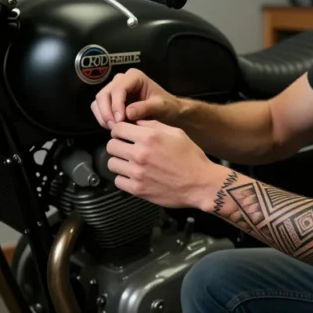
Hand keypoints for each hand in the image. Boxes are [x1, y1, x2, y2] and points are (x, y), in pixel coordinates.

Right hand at [91, 68, 181, 128]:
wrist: (169, 111)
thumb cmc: (167, 106)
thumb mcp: (160, 106)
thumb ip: (145, 108)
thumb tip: (127, 113)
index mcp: (134, 76)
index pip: (118, 89)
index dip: (116, 105)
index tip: (120, 120)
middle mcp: (121, 80)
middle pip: (104, 94)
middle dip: (107, 112)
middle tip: (115, 127)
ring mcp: (114, 90)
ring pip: (98, 101)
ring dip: (103, 116)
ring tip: (114, 129)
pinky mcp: (111, 101)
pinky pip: (99, 108)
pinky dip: (103, 118)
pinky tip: (113, 127)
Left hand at [105, 119, 228, 209]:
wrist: (201, 184)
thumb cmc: (192, 159)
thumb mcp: (176, 133)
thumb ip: (153, 126)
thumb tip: (135, 123)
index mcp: (150, 137)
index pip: (117, 128)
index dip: (119, 130)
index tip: (123, 135)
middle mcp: (140, 154)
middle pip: (111, 146)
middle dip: (118, 145)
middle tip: (126, 149)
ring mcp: (137, 173)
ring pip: (112, 163)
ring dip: (120, 162)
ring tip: (130, 163)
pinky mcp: (138, 189)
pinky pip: (118, 181)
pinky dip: (124, 178)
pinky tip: (134, 176)